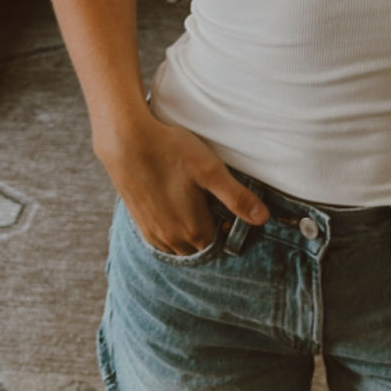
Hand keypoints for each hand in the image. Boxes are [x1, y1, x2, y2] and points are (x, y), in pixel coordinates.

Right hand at [96, 113, 268, 254]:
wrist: (126, 142)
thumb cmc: (171, 151)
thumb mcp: (210, 170)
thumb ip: (237, 197)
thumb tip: (263, 218)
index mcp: (193, 229)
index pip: (220, 244)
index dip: (228, 229)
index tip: (229, 211)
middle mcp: (172, 239)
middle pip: (199, 247)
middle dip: (209, 234)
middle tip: (214, 206)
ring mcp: (153, 233)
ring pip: (179, 247)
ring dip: (189, 235)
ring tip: (195, 208)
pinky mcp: (139, 223)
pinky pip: (162, 241)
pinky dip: (172, 233)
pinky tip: (175, 210)